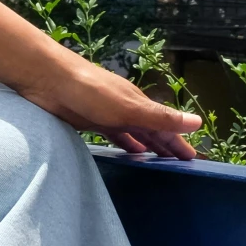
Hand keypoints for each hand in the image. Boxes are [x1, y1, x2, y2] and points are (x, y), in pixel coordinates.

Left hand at [20, 52, 201, 160]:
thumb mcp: (128, 107)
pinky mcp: (89, 121)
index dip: (179, 143)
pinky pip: (114, 135)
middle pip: (151, 130)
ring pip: (134, 133)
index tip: (193, 159)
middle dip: (167, 146)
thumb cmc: (90, 90)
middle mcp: (126, 108)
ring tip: (159, 162)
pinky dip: (126, 144)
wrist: (48, 80)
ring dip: (148, 146)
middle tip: (181, 165)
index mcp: (138, 103)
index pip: (166, 127)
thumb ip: (160, 117)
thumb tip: (198, 122)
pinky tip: (129, 152)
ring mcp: (108, 114)